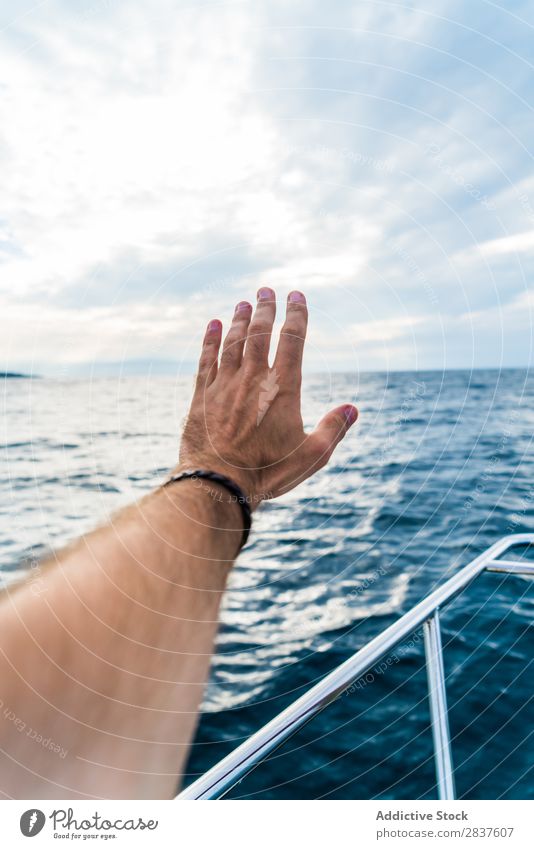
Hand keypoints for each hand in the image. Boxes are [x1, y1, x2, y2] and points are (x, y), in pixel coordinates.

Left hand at [177, 287, 357, 510]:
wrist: (218, 483)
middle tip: (266, 290)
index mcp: (283, 388)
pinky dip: (209, 340)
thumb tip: (352, 409)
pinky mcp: (202, 396)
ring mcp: (224, 385)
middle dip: (265, 308)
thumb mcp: (311, 456)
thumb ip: (332, 430)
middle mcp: (253, 378)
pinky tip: (211, 325)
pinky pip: (206, 360)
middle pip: (259, 333)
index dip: (296, 314)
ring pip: (232, 342)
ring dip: (238, 320)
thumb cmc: (268, 472)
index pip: (293, 340)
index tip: (297, 295)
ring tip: (243, 303)